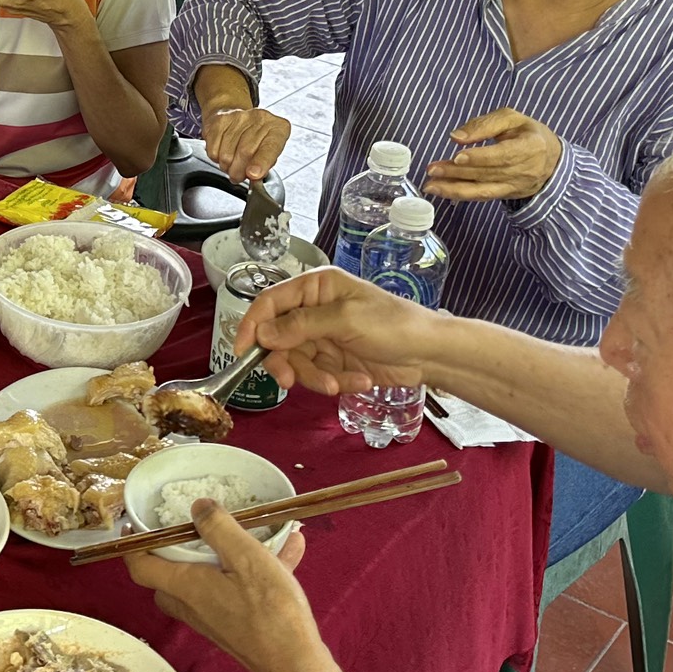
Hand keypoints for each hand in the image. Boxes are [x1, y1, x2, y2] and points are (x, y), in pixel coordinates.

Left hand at [126, 501, 333, 671]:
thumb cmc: (269, 611)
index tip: (135, 525)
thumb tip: (197, 506)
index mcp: (185, 587)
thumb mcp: (246, 557)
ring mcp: (213, 618)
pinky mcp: (235, 624)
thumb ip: (218, 528)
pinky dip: (255, 570)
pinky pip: (236, 589)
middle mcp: (192, 605)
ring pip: (206, 580)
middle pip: (168, 576)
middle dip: (173, 550)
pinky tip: (290, 548)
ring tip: (257, 529)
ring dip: (226, 553)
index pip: (140, 567)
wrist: (296, 665)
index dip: (133, 545)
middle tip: (188, 528)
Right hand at [202, 103, 291, 184]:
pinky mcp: (220, 120)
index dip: (261, 163)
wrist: (236, 113)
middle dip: (239, 172)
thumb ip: (265, 166)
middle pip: (245, 152)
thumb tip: (254, 176)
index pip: (270, 148)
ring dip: (227, 166)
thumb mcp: (269, 152)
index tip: (253, 174)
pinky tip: (222, 152)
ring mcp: (238, 117)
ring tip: (231, 163)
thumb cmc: (256, 138)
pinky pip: (213, 150)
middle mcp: (260, 118)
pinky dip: (216, 158)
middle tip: (238, 176)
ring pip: (227, 154)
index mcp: (278, 128)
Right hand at [236, 265, 442, 396]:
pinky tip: (358, 380)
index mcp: (315, 288)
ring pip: (295, 362)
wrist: (430, 355)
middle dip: (287, 362)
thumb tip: (263, 334)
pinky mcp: (333, 361)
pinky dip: (334, 382)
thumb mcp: (345, 320)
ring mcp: (323, 338)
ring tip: (337, 383)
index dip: (252, 326)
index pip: (270, 303)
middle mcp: (314, 311)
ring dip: (314, 377)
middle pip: (277, 339)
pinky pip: (317, 376)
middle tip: (290, 381)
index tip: (242, 351)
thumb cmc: (394, 325)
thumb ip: (301, 326)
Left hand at [425, 108, 561, 201]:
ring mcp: (515, 186)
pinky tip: (442, 191)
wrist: (551, 160)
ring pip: (482, 189)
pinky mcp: (506, 194)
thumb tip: (457, 137)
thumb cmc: (528, 134)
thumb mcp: (512, 119)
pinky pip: (482, 197)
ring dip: (454, 188)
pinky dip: (460, 195)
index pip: (503, 155)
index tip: (457, 156)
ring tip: (430, 185)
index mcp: (531, 147)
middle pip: (488, 173)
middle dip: (458, 172)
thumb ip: (485, 124)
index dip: (480, 157)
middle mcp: (524, 170)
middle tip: (432, 169)